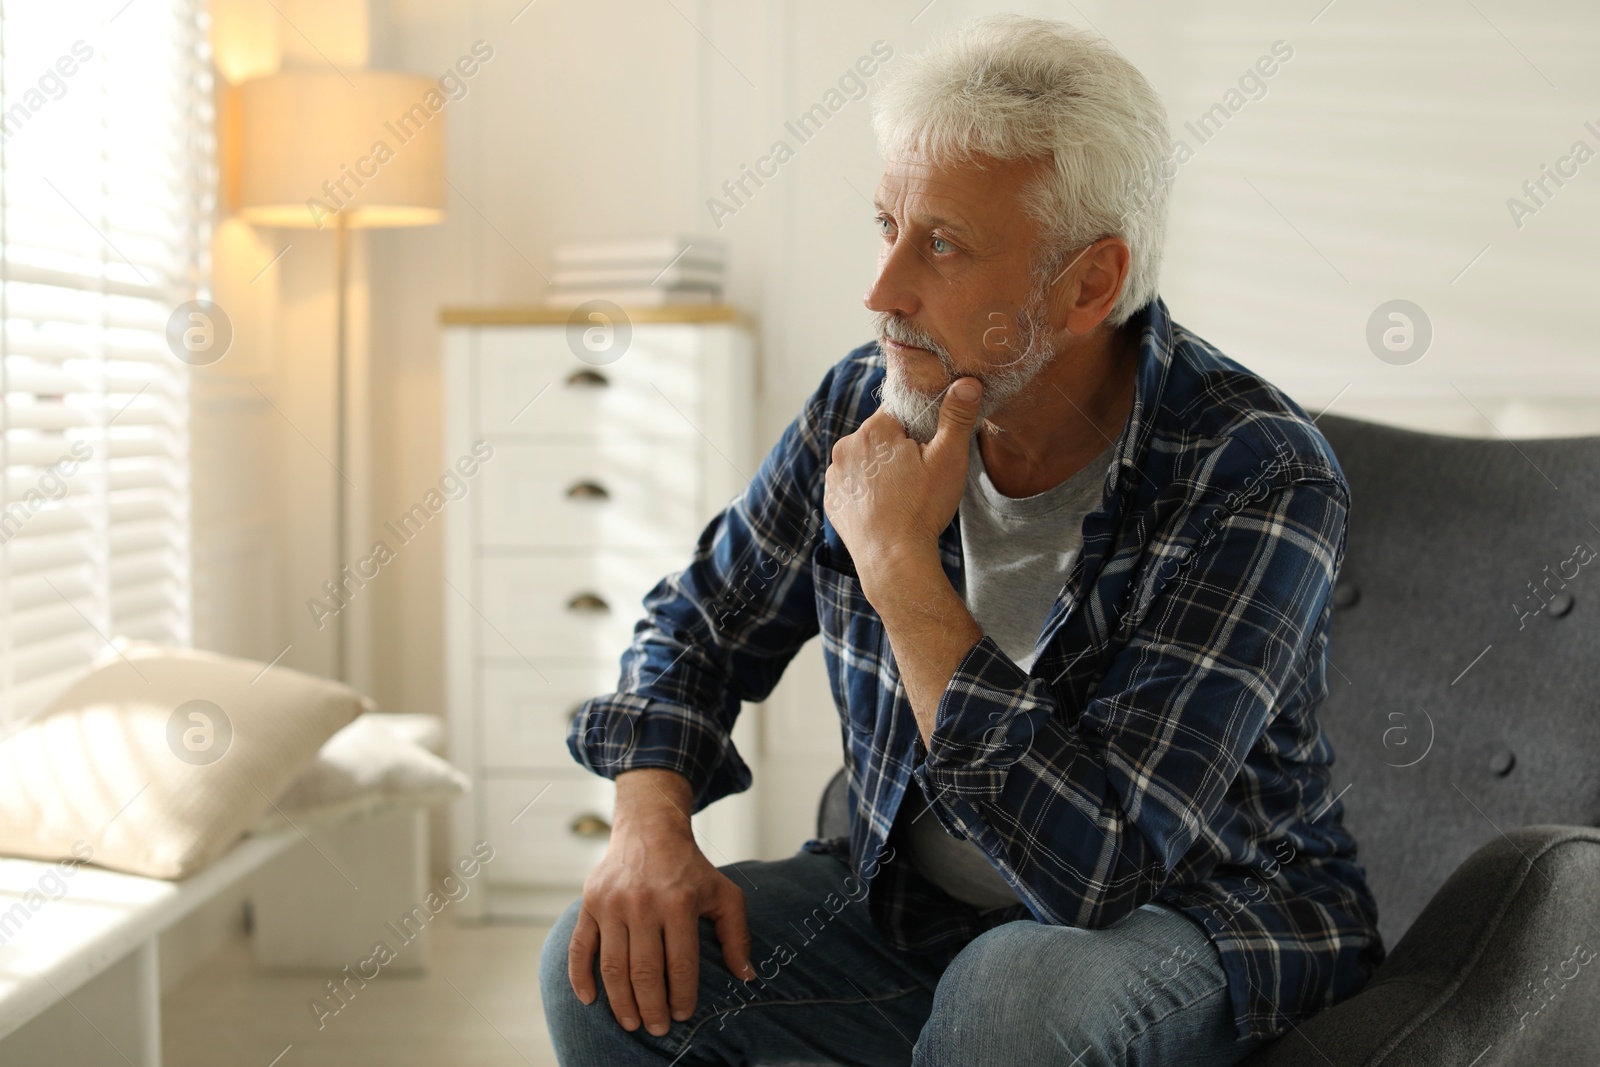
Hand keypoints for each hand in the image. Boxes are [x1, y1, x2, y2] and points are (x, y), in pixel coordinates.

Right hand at [567, 771, 754, 1035]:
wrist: (649, 829)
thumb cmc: (690, 867)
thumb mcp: (723, 893)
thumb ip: (736, 935)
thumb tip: (746, 976)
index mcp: (679, 902)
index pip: (680, 963)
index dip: (682, 996)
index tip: (683, 1015)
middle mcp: (643, 903)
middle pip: (644, 971)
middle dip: (652, 1007)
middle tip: (657, 1028)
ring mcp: (612, 903)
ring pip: (612, 966)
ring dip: (620, 1002)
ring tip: (631, 1022)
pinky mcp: (589, 903)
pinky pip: (579, 947)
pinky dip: (581, 977)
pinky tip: (590, 1000)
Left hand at [824, 377, 983, 593]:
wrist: (893, 559)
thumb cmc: (922, 508)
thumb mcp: (949, 459)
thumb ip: (956, 416)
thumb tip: (966, 382)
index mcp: (874, 430)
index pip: (899, 412)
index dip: (918, 429)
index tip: (928, 450)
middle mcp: (846, 446)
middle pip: (880, 436)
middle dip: (899, 449)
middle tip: (919, 476)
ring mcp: (835, 475)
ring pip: (864, 460)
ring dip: (881, 470)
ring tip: (902, 495)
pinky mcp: (832, 499)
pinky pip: (852, 484)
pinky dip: (867, 491)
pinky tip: (885, 507)